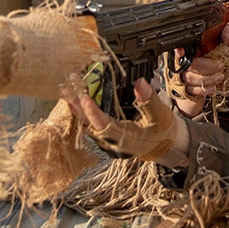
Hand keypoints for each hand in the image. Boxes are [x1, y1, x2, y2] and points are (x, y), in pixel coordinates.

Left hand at [66, 78, 182, 162]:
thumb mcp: (159, 116)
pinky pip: (88, 122)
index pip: (104, 127)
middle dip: (77, 105)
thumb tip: (140, 82)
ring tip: (67, 87)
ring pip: (85, 124)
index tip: (84, 96)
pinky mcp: (103, 135)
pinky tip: (74, 95)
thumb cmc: (161, 131)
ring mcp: (105, 140)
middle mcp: (111, 142)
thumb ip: (149, 100)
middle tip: (68, 86)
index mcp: (125, 140)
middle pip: (88, 124)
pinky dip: (81, 109)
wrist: (160, 145)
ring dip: (76, 106)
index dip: (93, 113)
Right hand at [169, 24, 228, 116]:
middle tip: (220, 66)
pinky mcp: (185, 87)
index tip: (180, 51)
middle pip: (188, 65)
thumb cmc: (214, 48)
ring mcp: (182, 75)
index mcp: (188, 46)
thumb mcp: (221, 37)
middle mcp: (182, 60)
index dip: (177, 51)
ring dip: (207, 79)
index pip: (178, 48)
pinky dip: (203, 90)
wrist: (213, 67)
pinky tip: (213, 88)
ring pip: (190, 79)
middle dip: (206, 67)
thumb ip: (226, 32)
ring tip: (220, 77)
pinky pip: (191, 91)